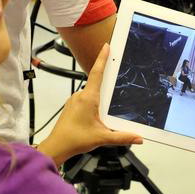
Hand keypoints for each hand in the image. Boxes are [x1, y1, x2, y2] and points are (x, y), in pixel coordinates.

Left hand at [37, 44, 142, 165]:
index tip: (107, 46)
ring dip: (100, 97)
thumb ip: (122, 137)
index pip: (97, 73)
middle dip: (107, 82)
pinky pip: (85, 99)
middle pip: (96, 82)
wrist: (56, 146)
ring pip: (91, 93)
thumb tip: (138, 137)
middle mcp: (80, 95)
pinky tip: (97, 115)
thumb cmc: (74, 139)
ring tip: (107, 111)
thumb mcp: (102, 137)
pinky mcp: (72, 106)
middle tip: (116, 81)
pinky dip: (94, 103)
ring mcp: (74, 100)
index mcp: (88, 98)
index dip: (103, 58)